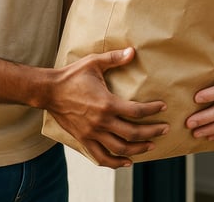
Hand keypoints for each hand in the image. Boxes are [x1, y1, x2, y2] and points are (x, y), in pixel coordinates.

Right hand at [47, 47, 167, 167]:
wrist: (49, 91)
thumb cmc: (72, 76)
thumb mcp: (94, 62)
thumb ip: (115, 58)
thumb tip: (133, 51)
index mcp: (107, 103)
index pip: (136, 111)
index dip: (153, 110)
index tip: (163, 107)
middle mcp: (101, 122)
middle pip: (132, 133)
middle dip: (152, 132)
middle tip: (164, 130)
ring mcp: (92, 133)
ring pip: (120, 148)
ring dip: (138, 149)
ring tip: (151, 145)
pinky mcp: (83, 140)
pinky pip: (101, 157)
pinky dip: (115, 162)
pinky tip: (126, 162)